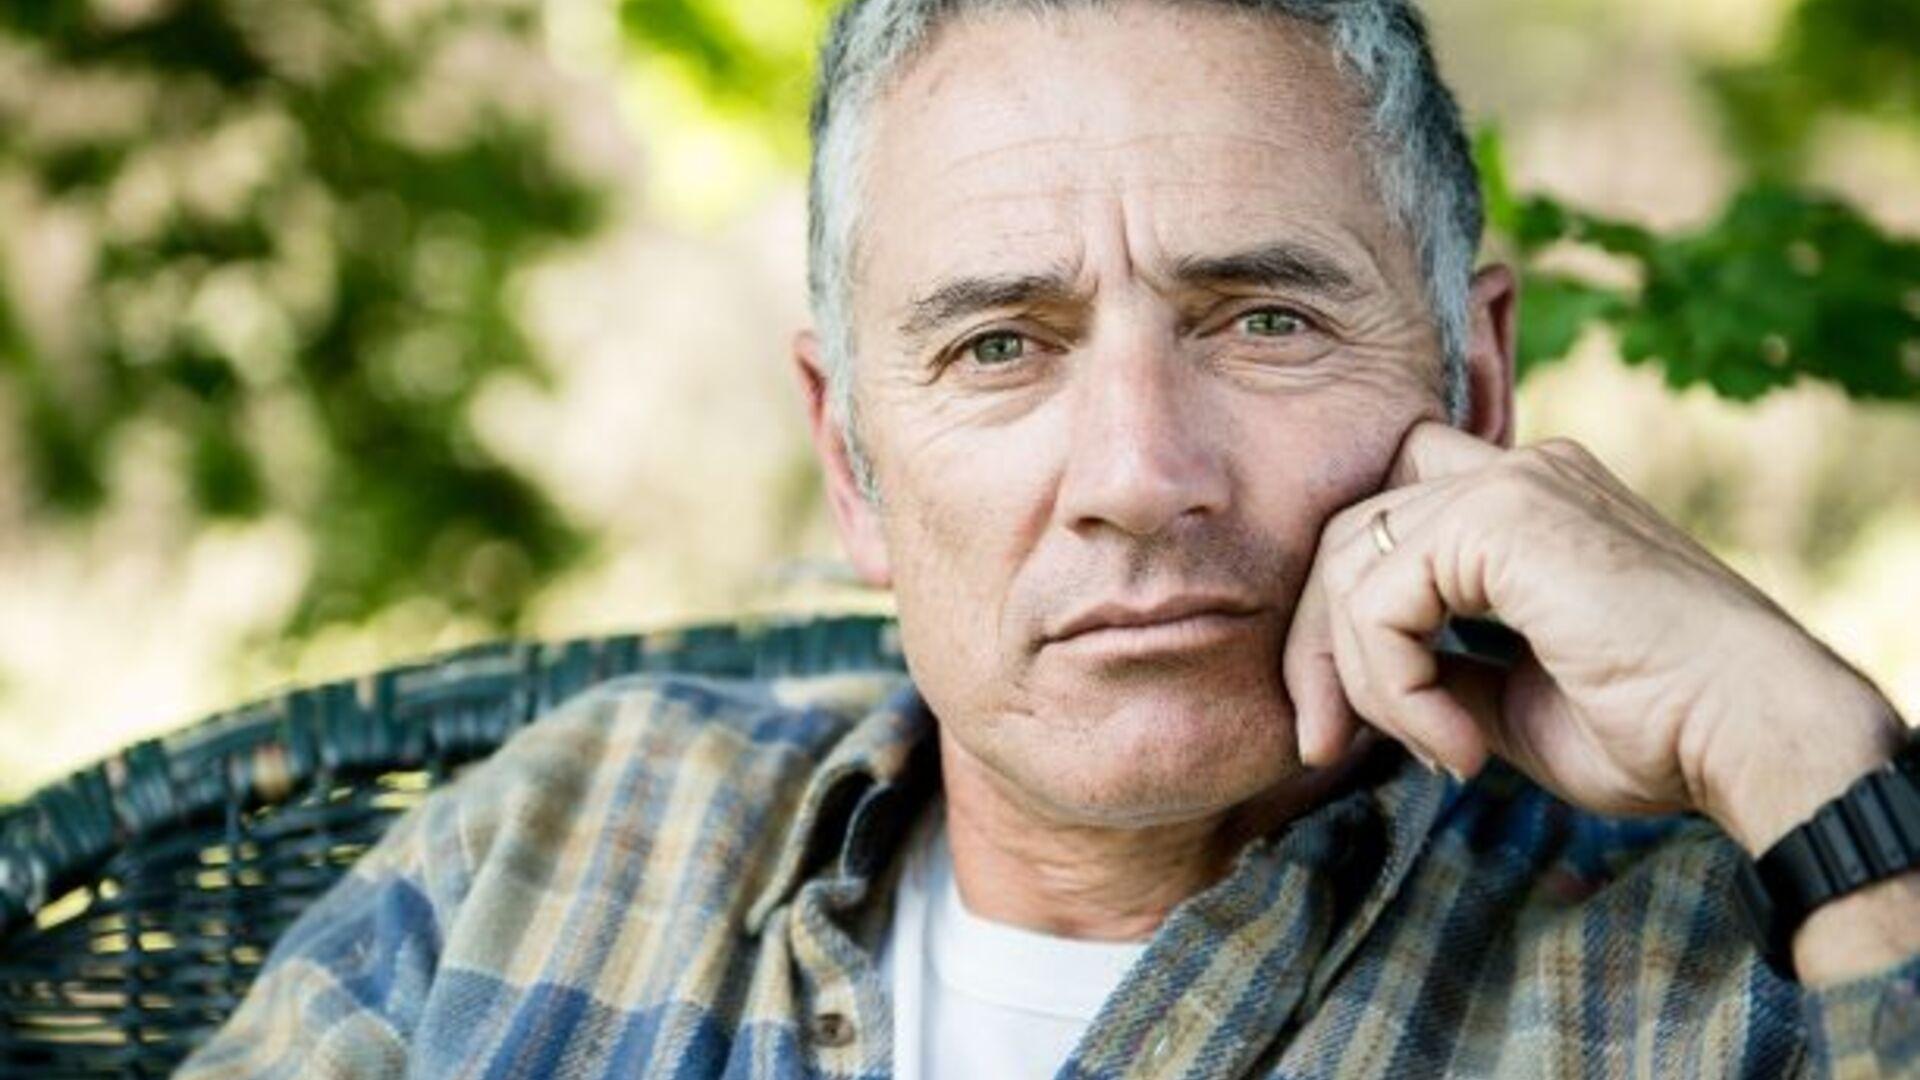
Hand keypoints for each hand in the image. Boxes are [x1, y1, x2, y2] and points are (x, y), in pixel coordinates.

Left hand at [1281, 421, 1903, 851]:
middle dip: (1315, 648)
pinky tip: (1456, 744)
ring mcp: (1515, 482)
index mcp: (1525, 503)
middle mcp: (1517, 473)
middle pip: (1347, 533)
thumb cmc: (1658, 730)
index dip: (1336, 626)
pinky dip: (1394, 685)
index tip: (1334, 731)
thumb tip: (1356, 686)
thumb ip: (1434, 667)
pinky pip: (1381, 599)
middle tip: (1322, 747)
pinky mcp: (1508, 516)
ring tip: (1437, 753)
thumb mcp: (1508, 700)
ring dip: (1363, 681)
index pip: (1379, 530)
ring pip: (1352, 565)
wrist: (1753, 738)